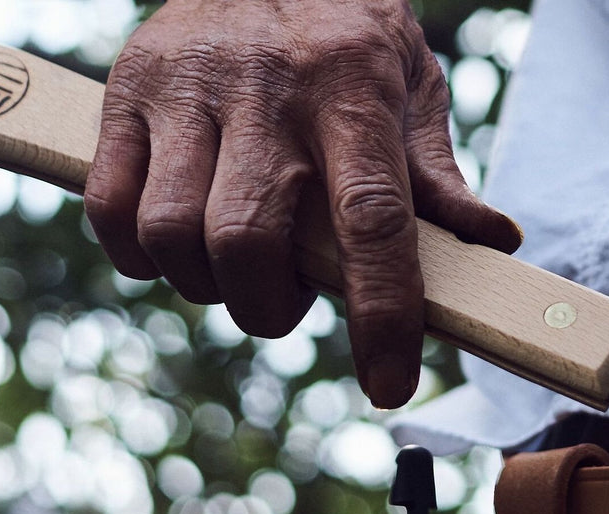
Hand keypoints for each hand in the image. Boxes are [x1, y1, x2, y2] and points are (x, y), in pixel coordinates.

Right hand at [83, 0, 521, 407]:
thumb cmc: (347, 35)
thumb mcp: (411, 85)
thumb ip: (439, 173)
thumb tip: (497, 244)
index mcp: (355, 92)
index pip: (371, 222)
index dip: (382, 313)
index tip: (389, 383)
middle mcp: (269, 89)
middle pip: (252, 241)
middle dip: (269, 308)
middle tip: (286, 302)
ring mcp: (190, 88)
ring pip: (175, 233)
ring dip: (206, 286)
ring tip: (235, 271)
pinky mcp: (127, 90)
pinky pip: (111, 205)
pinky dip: (138, 253)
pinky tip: (174, 246)